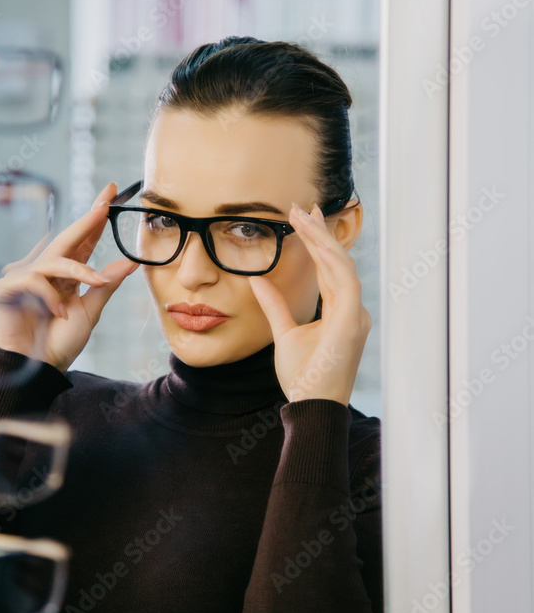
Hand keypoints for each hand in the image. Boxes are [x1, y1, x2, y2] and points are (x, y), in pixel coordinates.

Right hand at [0, 181, 138, 372]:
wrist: (39, 369)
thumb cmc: (61, 341)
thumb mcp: (91, 308)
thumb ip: (107, 283)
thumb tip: (132, 261)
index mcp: (65, 274)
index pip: (82, 240)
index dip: (95, 218)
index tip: (110, 194)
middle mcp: (45, 271)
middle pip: (67, 238)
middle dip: (87, 219)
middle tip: (106, 202)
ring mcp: (24, 277)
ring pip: (54, 260)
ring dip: (78, 270)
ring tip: (94, 284)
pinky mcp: (5, 288)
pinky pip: (32, 279)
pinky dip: (49, 295)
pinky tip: (58, 313)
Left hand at [247, 202, 371, 405]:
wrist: (310, 405)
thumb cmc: (302, 377)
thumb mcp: (283, 332)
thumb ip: (274, 305)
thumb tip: (257, 280)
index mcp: (341, 312)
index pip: (329, 269)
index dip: (317, 243)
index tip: (303, 218)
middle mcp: (352, 310)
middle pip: (337, 262)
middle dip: (321, 232)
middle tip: (303, 207)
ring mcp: (355, 315)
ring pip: (342, 265)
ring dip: (323, 239)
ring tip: (304, 217)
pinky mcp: (352, 321)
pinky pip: (345, 281)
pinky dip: (332, 259)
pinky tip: (317, 241)